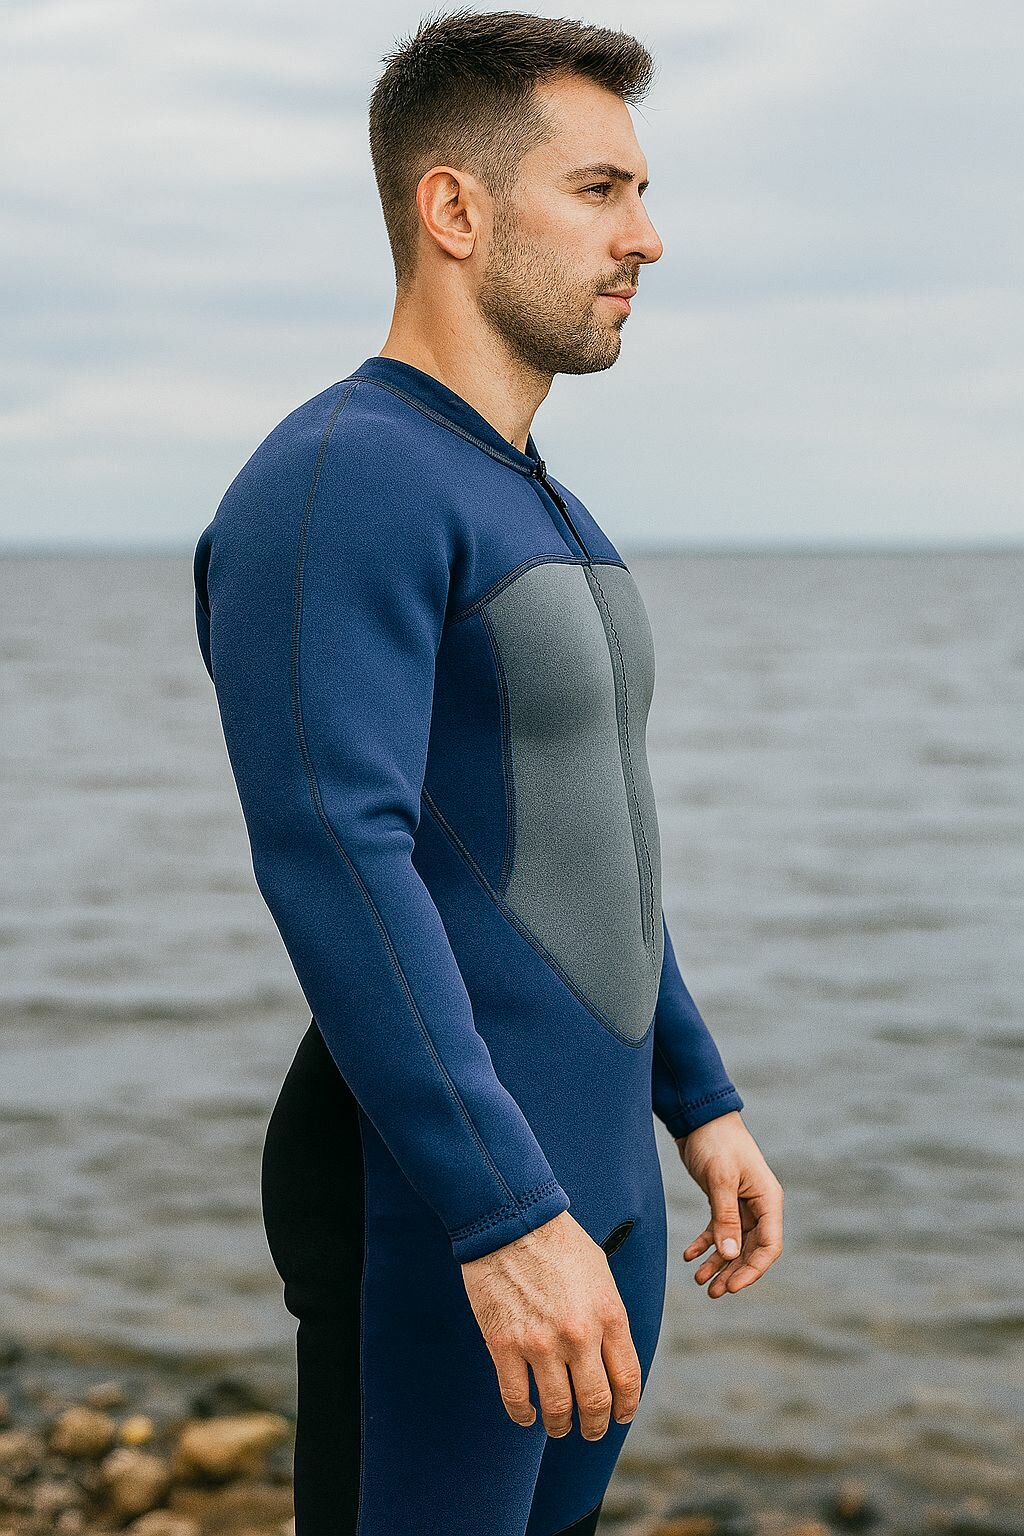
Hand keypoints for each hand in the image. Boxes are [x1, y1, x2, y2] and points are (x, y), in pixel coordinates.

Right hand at [460, 1210, 641, 1440]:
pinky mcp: (504, 1344)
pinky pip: (516, 1398)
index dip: (626, 1407)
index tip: (620, 1416)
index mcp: (608, 1314)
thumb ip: (608, 1315)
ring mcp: (540, 1343)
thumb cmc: (557, 1241)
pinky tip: (528, 1415)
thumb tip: (611, 1354)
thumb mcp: (600, 1273)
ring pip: (558, 1408)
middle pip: (595, 1402)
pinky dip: (524, 1415)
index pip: (627, 1379)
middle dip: (596, 1425)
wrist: (511, 1219)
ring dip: (560, 1426)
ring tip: (558, 1426)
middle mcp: (579, 1335)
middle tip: (590, 1430)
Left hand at [675, 1111, 782, 1296]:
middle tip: (712, 1292)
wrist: (700, 1117)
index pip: (769, 1246)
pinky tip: (689, 1256)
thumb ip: (725, 1217)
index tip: (732, 1286)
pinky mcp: (723, 1199)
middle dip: (733, 1272)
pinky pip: (718, 1229)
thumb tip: (729, 1255)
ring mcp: (741, 1203)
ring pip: (733, 1243)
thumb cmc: (717, 1141)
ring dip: (718, 1263)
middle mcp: (759, 1205)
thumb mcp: (720, 1180)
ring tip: (700, 1281)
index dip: (753, 1270)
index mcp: (768, 1200)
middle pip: (751, 1249)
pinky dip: (705, 1244)